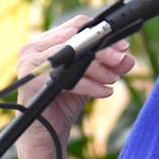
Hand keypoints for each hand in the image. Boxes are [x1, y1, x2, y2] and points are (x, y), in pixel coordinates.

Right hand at [16, 15, 135, 152]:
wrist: (47, 132)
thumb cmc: (66, 100)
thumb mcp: (94, 78)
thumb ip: (110, 66)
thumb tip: (128, 57)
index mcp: (47, 41)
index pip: (77, 26)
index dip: (102, 33)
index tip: (123, 46)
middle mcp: (34, 47)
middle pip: (75, 39)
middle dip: (104, 51)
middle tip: (121, 61)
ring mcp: (30, 63)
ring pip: (73, 57)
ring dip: (98, 69)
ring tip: (112, 80)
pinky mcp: (31, 81)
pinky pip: (68, 78)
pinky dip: (90, 85)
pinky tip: (105, 92)